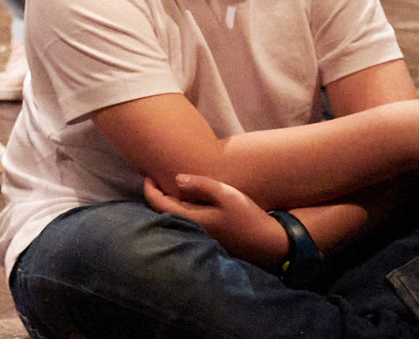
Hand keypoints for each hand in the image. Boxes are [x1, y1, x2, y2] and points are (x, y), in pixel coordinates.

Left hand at [143, 173, 288, 268]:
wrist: (270, 243)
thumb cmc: (247, 217)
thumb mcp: (226, 194)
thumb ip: (201, 184)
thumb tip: (177, 179)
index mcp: (192, 220)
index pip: (158, 205)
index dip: (150, 188)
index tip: (148, 174)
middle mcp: (193, 231)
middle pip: (164, 212)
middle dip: (157, 194)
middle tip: (156, 177)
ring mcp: (201, 236)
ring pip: (176, 217)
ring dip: (169, 202)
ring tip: (170, 184)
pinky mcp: (210, 237)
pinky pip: (188, 221)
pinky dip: (182, 208)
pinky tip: (189, 199)